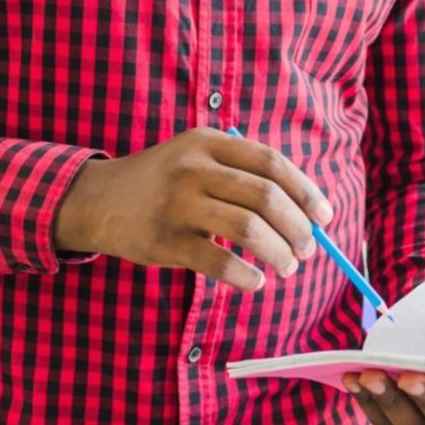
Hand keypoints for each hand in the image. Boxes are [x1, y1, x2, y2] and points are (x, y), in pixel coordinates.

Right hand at [52, 126, 332, 290]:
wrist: (99, 200)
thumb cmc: (167, 183)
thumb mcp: (199, 159)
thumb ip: (245, 177)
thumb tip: (305, 216)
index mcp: (210, 142)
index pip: (271, 163)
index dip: (305, 191)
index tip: (325, 217)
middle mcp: (194, 168)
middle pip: (265, 197)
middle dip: (297, 227)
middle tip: (308, 250)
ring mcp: (177, 204)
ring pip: (247, 228)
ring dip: (278, 252)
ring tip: (288, 268)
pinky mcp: (164, 240)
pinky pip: (217, 261)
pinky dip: (244, 275)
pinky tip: (255, 282)